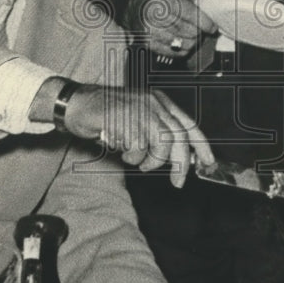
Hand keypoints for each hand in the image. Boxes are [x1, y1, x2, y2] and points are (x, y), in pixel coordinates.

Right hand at [64, 84, 214, 186]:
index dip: (201, 145)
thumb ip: (156, 133)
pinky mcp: (125, 118)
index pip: (188, 124)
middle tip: (177, 181)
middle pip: (178, 137)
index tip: (208, 163)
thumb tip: (178, 158)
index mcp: (159, 101)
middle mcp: (153, 102)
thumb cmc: (104, 114)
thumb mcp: (136, 119)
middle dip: (181, 163)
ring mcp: (139, 108)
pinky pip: (139, 147)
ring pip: (161, 143)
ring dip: (151, 161)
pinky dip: (132, 157)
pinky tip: (121, 150)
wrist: (75, 103)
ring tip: (138, 161)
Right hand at [124, 0, 216, 57]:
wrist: (133, 7)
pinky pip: (173, 53)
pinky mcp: (148, 43)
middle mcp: (155, 14)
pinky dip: (182, 50)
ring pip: (182, 44)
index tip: (212, 27)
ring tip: (192, 36)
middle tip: (201, 30)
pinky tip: (183, 43)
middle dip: (199, 32)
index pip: (191, 13)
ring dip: (192, 42)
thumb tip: (205, 5)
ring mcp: (150, 31)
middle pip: (188, 30)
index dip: (205, 22)